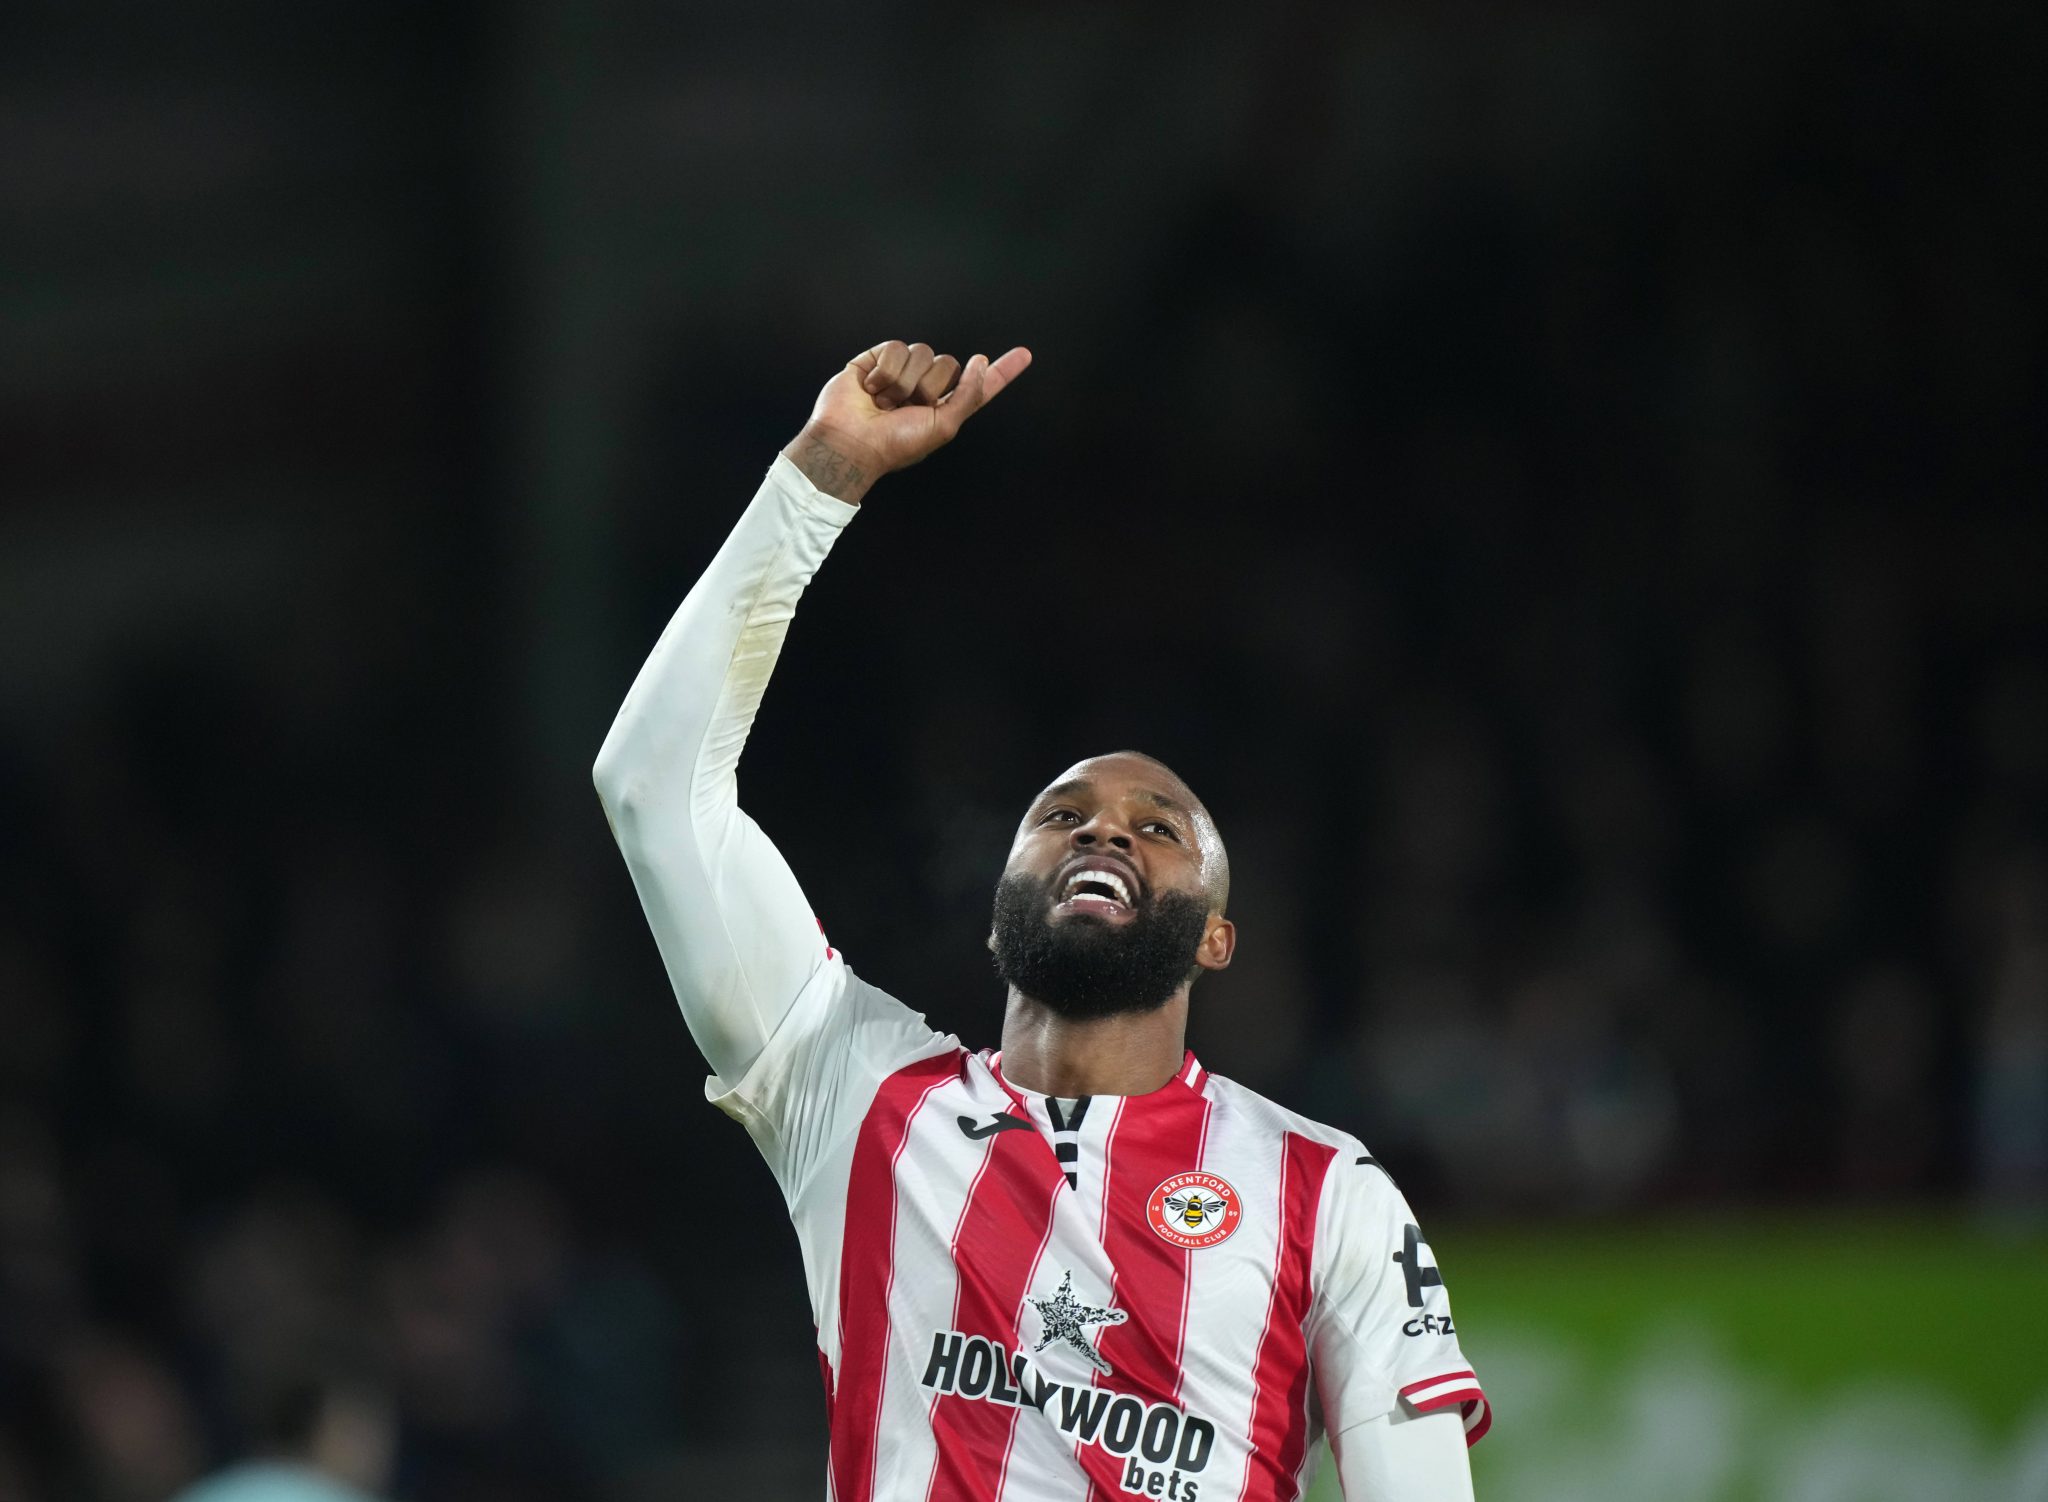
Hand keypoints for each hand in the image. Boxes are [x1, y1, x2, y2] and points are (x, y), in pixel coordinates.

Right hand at [782, 340, 1032, 502]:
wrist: (849, 444)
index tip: (1025, 355)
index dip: (1002, 371)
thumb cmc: (894, 444)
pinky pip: (894, 347)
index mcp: (944, 408)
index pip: (979, 386)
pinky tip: (870, 388)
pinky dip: (884, 371)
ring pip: (922, 352)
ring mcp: (900, 372)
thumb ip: (969, 395)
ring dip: (904, 381)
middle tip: (905, 408)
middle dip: (929, 386)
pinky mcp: (875, 360)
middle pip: (949, 363)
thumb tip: (981, 361)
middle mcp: (924, 387)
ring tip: (884, 402)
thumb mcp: (942, 427)